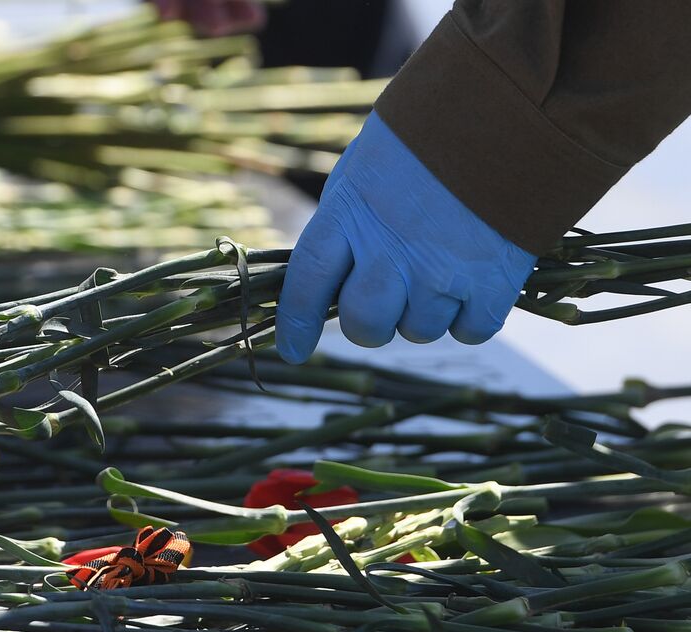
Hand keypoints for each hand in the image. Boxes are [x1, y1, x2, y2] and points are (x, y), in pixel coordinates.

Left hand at [274, 113, 536, 364]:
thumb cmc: (431, 132)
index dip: (297, 324)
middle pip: (365, 324)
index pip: (307, 285)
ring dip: (426, 313)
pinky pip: (470, 330)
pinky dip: (471, 317)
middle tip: (386, 302)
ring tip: (442, 269)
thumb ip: (345, 224)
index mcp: (349, 215)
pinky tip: (476, 283)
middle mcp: (389, 251)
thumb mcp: (366, 168)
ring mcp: (442, 270)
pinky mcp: (494, 283)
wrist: (515, 105)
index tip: (294, 349)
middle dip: (370, 324)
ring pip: (419, 330)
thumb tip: (331, 279)